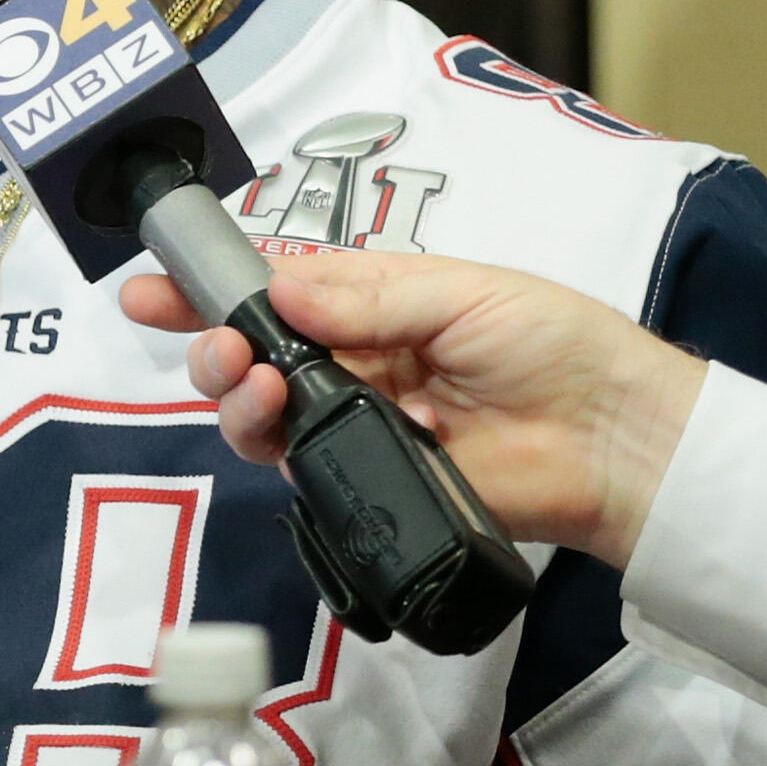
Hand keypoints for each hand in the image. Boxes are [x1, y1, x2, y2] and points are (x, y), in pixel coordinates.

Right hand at [119, 249, 706, 569]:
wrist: (613, 440)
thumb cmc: (557, 346)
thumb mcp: (464, 293)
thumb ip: (368, 298)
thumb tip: (281, 295)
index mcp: (376, 302)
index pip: (279, 288)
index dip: (213, 284)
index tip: (154, 284)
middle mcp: (354, 362)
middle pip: (252, 352)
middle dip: (211, 341)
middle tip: (216, 343)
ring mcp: (356, 424)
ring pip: (261, 412)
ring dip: (235, 392)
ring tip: (253, 383)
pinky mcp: (367, 481)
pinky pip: (298, 465)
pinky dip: (274, 441)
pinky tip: (281, 419)